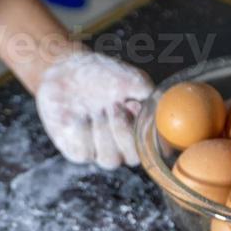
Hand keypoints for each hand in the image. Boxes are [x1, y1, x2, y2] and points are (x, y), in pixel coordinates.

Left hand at [34, 50, 153, 167]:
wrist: (68, 70)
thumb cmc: (103, 75)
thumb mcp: (132, 80)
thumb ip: (150, 96)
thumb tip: (161, 109)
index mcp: (141, 131)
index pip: (156, 150)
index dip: (148, 135)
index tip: (135, 108)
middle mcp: (122, 146)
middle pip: (132, 158)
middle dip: (123, 131)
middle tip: (113, 105)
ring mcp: (99, 151)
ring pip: (109, 160)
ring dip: (103, 133)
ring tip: (96, 109)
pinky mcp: (76, 151)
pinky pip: (83, 154)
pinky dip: (82, 133)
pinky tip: (78, 115)